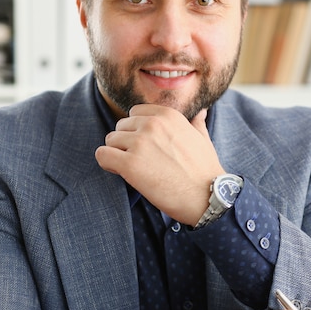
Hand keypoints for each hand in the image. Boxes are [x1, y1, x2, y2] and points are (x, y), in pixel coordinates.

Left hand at [94, 104, 224, 224]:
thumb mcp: (203, 139)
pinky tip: (121, 173)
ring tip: (133, 169)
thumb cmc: (205, 170)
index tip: (144, 145)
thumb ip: (196, 123)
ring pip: (110, 140)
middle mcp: (152, 124)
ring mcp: (140, 143)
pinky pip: (103, 155)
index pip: (135, 112)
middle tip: (140, 161)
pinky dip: (108, 164)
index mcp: (168, 115)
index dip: (137, 129)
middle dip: (126, 143)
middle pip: (121, 126)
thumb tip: (200, 112)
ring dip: (117, 154)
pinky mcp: (130, 164)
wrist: (208, 197)